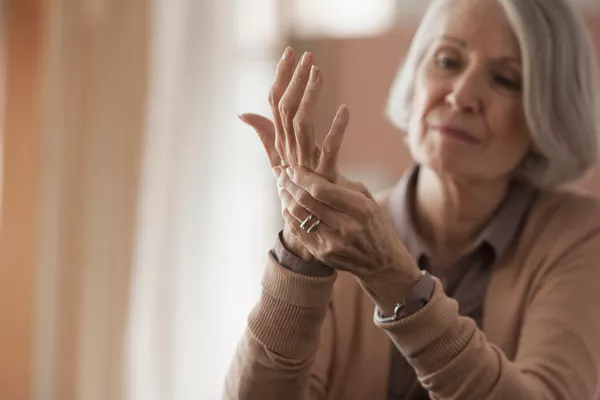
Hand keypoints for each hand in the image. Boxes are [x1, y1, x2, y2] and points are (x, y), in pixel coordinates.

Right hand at [239, 47, 349, 261]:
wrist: (315, 237)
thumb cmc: (303, 200)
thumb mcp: (284, 165)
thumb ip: (267, 136)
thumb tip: (245, 113)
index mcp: (281, 148)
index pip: (275, 105)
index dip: (280, 78)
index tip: (290, 53)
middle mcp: (288, 155)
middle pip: (283, 110)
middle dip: (291, 79)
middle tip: (303, 54)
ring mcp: (304, 168)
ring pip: (299, 125)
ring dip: (308, 96)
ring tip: (317, 71)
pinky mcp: (323, 180)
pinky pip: (327, 152)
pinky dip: (336, 130)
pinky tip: (345, 110)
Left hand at [277, 166, 421, 313]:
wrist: (380, 261)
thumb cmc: (373, 224)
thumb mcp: (367, 200)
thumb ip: (343, 185)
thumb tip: (316, 165)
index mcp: (360, 208)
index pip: (321, 189)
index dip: (302, 177)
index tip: (292, 168)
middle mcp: (346, 226)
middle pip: (306, 201)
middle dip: (289, 184)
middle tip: (280, 173)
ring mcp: (333, 242)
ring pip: (298, 215)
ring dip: (286, 198)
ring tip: (282, 187)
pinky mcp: (323, 253)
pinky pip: (298, 231)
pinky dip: (289, 216)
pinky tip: (286, 206)